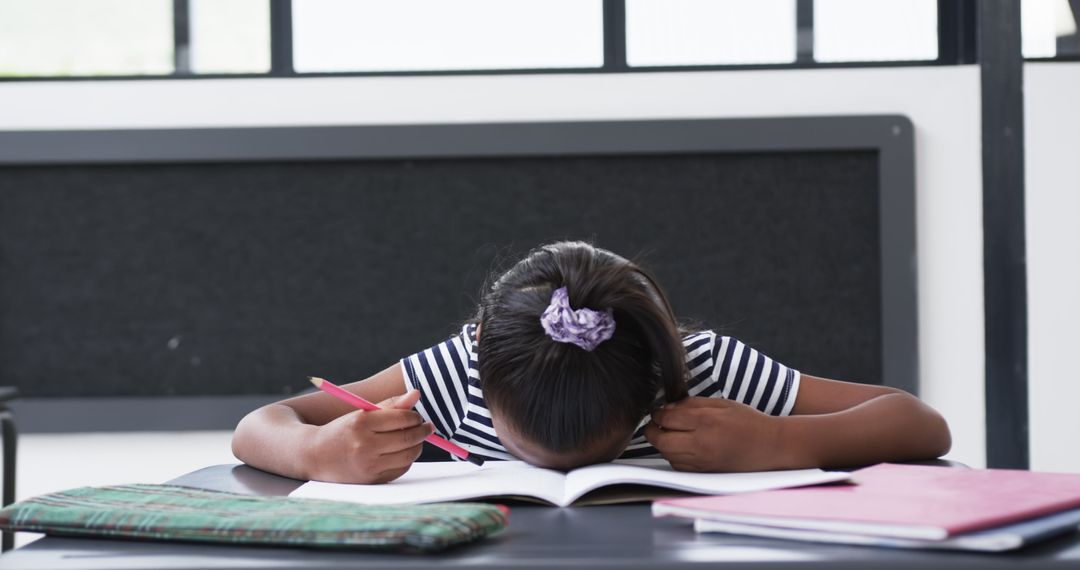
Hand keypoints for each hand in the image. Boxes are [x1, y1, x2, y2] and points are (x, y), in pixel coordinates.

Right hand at [306, 390, 433, 483]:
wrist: (315, 456)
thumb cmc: (344, 430)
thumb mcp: (362, 413)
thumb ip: (391, 404)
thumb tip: (416, 394)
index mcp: (361, 423)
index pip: (401, 418)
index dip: (415, 417)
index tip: (418, 417)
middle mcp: (364, 445)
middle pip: (407, 438)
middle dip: (422, 431)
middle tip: (427, 427)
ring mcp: (368, 465)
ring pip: (408, 455)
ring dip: (418, 446)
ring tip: (416, 439)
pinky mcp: (372, 479)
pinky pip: (401, 469)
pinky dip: (407, 460)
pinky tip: (403, 452)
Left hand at [645, 397, 786, 472]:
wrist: (770, 447)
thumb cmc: (749, 423)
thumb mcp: (722, 404)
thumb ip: (693, 405)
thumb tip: (668, 408)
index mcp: (706, 421)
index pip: (666, 418)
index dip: (657, 413)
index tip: (658, 411)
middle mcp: (701, 444)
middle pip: (660, 440)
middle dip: (652, 431)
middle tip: (655, 424)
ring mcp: (702, 461)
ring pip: (667, 455)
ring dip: (662, 444)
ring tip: (669, 434)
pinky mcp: (704, 473)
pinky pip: (678, 466)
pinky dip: (673, 456)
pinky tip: (681, 447)